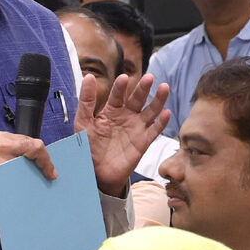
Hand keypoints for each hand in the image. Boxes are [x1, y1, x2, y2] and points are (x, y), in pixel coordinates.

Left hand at [0, 132, 55, 216]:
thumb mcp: (7, 186)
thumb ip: (25, 175)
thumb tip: (41, 177)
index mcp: (4, 147)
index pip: (35, 147)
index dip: (47, 161)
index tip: (50, 174)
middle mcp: (1, 139)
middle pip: (31, 143)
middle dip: (40, 159)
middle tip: (46, 173)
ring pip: (25, 144)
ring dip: (32, 157)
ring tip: (37, 171)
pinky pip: (16, 146)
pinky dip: (23, 155)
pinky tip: (25, 167)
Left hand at [77, 73, 170, 197]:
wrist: (96, 173)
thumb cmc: (89, 147)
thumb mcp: (83, 123)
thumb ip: (86, 101)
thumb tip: (89, 77)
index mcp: (111, 110)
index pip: (118, 95)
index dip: (121, 87)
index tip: (124, 78)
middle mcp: (126, 116)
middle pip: (137, 99)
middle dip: (143, 88)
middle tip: (149, 77)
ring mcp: (136, 128)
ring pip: (150, 111)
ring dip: (158, 100)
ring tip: (164, 87)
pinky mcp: (143, 142)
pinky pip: (154, 131)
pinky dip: (162, 122)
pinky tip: (166, 113)